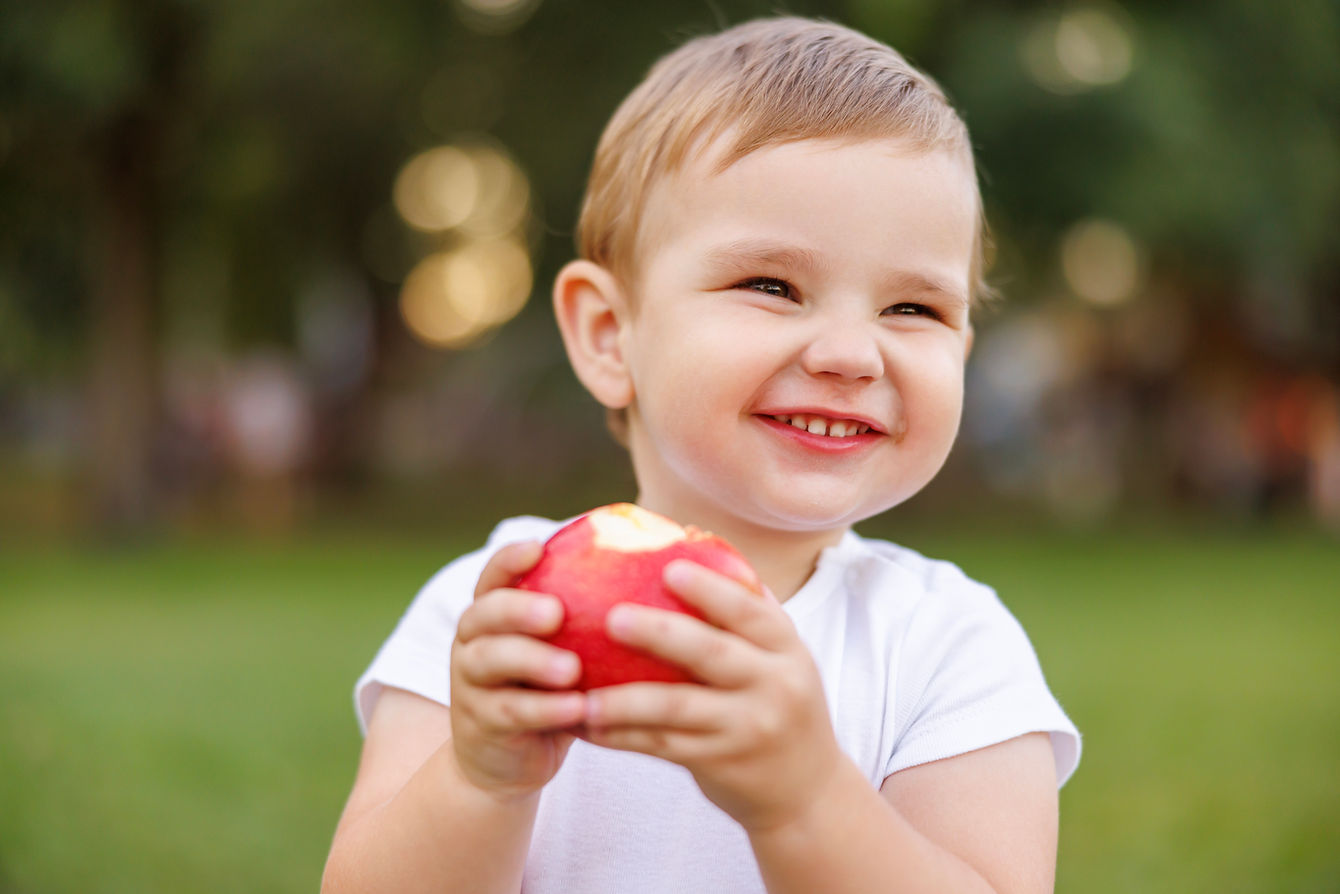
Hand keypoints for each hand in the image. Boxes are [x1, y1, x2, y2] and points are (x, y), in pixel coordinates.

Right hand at [449, 541, 586, 800]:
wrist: (510, 760)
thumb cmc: (555, 687)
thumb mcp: (567, 648)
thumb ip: (591, 613)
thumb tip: (666, 557)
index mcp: (493, 613)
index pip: (494, 575)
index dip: (510, 559)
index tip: (539, 547)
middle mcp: (473, 640)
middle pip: (484, 614)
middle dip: (518, 609)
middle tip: (556, 612)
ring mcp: (469, 683)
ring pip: (490, 661)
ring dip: (532, 661)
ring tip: (572, 669)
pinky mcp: (480, 724)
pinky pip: (509, 712)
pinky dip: (544, 709)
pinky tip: (579, 709)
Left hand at [579, 560, 845, 832]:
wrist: (808, 788)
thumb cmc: (777, 702)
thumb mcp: (781, 656)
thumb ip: (746, 610)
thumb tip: (691, 538)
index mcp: (786, 648)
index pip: (750, 611)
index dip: (710, 589)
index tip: (669, 568)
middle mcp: (774, 685)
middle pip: (711, 654)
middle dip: (659, 633)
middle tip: (612, 617)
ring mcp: (748, 728)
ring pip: (678, 709)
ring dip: (625, 701)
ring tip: (583, 695)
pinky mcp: (722, 763)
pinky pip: (663, 746)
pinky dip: (623, 736)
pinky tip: (586, 725)